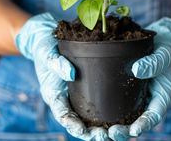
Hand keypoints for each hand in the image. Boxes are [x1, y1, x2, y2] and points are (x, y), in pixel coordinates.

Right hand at [15, 13, 108, 140]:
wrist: (49, 39)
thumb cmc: (45, 46)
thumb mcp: (47, 52)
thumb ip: (56, 63)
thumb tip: (71, 74)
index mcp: (54, 95)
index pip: (62, 116)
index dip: (72, 125)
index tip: (83, 131)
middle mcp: (66, 101)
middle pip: (78, 125)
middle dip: (91, 134)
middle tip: (105, 136)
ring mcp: (77, 99)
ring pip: (90, 121)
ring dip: (102, 130)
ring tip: (117, 134)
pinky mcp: (88, 93)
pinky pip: (98, 109)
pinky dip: (109, 117)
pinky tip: (124, 121)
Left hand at [108, 18, 170, 139]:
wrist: (160, 44)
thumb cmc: (165, 50)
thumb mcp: (164, 54)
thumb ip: (154, 63)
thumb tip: (136, 69)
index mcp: (161, 97)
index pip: (154, 116)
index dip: (144, 125)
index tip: (134, 131)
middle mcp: (148, 102)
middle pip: (137, 123)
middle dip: (125, 131)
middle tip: (112, 133)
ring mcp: (135, 99)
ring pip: (125, 118)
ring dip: (114, 127)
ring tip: (99, 132)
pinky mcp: (124, 93)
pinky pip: (115, 106)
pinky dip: (106, 114)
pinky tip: (93, 119)